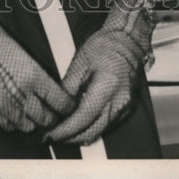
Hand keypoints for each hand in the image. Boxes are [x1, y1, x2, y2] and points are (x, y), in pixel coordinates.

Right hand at [0, 0, 75, 132]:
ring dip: (34, 121)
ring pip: (28, 126)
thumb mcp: (19, 48)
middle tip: (55, 112)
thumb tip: (46, 83)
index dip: (67, 106)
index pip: (60, 102)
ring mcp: (3, 105)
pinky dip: (15, 123)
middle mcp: (20, 94)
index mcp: (32, 74)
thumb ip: (34, 70)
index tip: (69, 105)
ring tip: (35, 112)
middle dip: (53, 117)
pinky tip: (15, 113)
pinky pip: (8, 127)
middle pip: (46, 118)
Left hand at [44, 0, 154, 145]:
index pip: (82, 119)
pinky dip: (93, 128)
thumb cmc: (105, 45)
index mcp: (107, 88)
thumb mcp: (81, 62)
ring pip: (100, 132)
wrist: (128, 40)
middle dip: (70, 138)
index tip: (50, 134)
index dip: (64, 130)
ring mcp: (126, 107)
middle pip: (92, 132)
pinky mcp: (128, 108)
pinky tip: (80, 124)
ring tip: (63, 131)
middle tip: (52, 136)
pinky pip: (108, 126)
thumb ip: (69, 87)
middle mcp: (119, 102)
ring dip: (81, 135)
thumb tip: (57, 106)